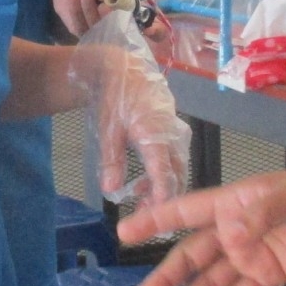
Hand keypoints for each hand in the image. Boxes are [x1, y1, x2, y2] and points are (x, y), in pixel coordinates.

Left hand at [68, 13, 189, 205]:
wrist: (125, 70)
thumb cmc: (115, 97)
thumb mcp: (107, 128)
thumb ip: (111, 160)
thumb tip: (111, 190)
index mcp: (155, 132)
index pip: (164, 171)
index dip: (162, 195)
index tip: (156, 215)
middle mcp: (172, 134)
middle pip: (176, 173)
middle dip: (164, 197)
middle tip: (146, 216)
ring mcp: (177, 133)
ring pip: (178, 168)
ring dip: (164, 187)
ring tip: (142, 202)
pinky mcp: (175, 133)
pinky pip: (175, 159)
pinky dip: (165, 175)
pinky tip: (147, 184)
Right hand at [119, 166, 285, 285]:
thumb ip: (261, 216)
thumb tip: (229, 237)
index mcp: (232, 205)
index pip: (186, 213)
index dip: (155, 221)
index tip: (123, 232)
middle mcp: (234, 231)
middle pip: (193, 257)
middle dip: (167, 278)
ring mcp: (252, 255)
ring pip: (212, 281)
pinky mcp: (271, 274)